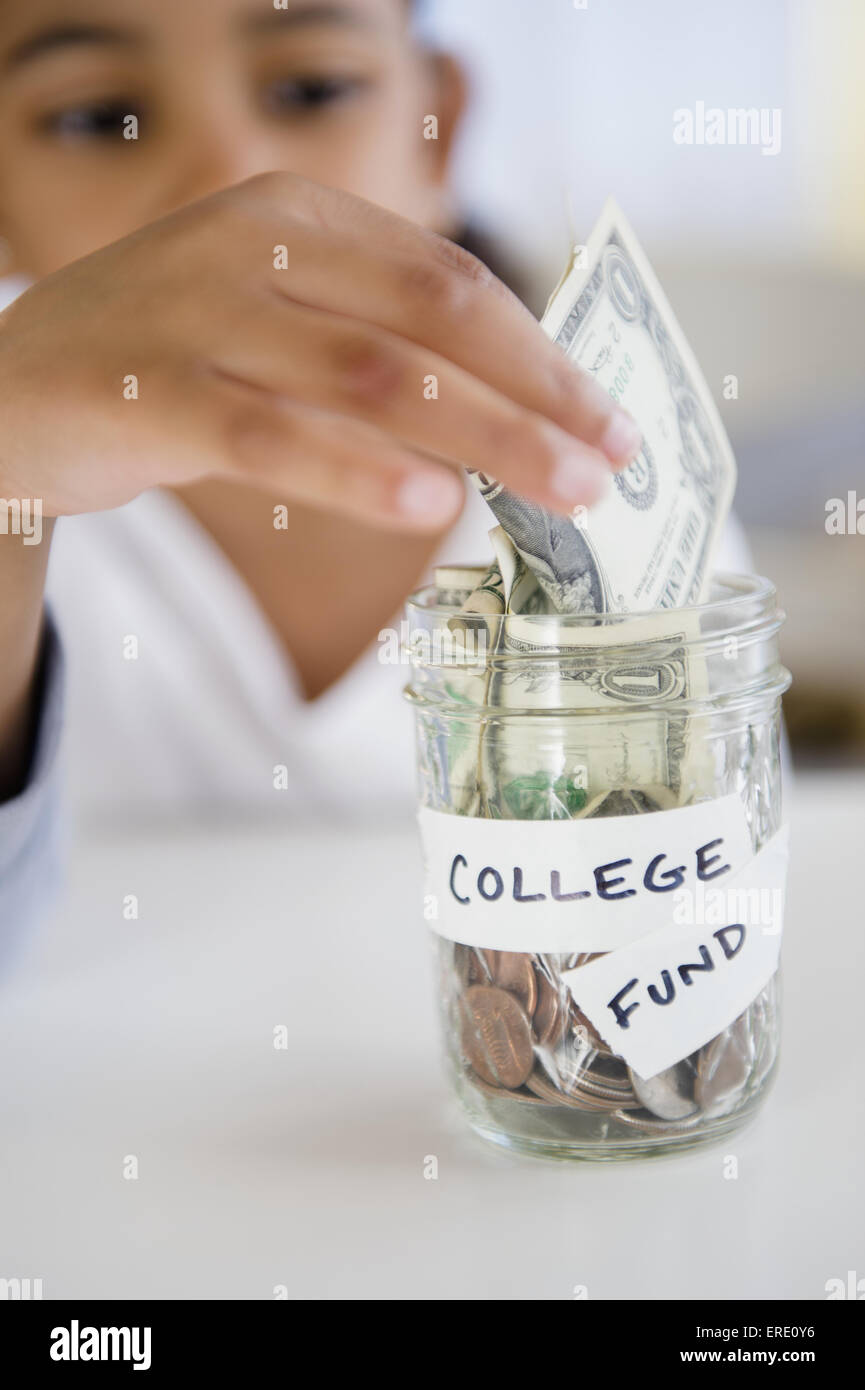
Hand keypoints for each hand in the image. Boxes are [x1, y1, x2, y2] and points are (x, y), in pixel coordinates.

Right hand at [0, 172, 639, 531]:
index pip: (449, 280)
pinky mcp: (149, 392)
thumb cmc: (167, 361)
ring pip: (372, 377)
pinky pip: (273, 435)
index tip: (606, 417)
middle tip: (607, 467)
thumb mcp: (272, 322)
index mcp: (298, 217)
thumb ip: (369, 350)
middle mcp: (256, 245)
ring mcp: (199, 313)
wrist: (10, 386)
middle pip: (432, 321)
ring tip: (556, 495)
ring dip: (482, 439)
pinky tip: (429, 508)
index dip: (541, 352)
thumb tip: (507, 421)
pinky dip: (359, 472)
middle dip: (535, 398)